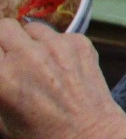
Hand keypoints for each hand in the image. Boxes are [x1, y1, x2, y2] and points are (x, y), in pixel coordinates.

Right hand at [0, 20, 125, 138]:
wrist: (88, 133)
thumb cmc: (40, 134)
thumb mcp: (2, 119)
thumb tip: (1, 66)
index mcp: (3, 77)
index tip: (1, 61)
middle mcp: (29, 55)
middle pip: (5, 26)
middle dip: (4, 39)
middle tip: (8, 54)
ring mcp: (57, 45)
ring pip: (32, 27)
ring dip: (29, 41)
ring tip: (35, 61)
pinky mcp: (79, 42)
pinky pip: (59, 35)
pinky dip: (55, 46)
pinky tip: (59, 67)